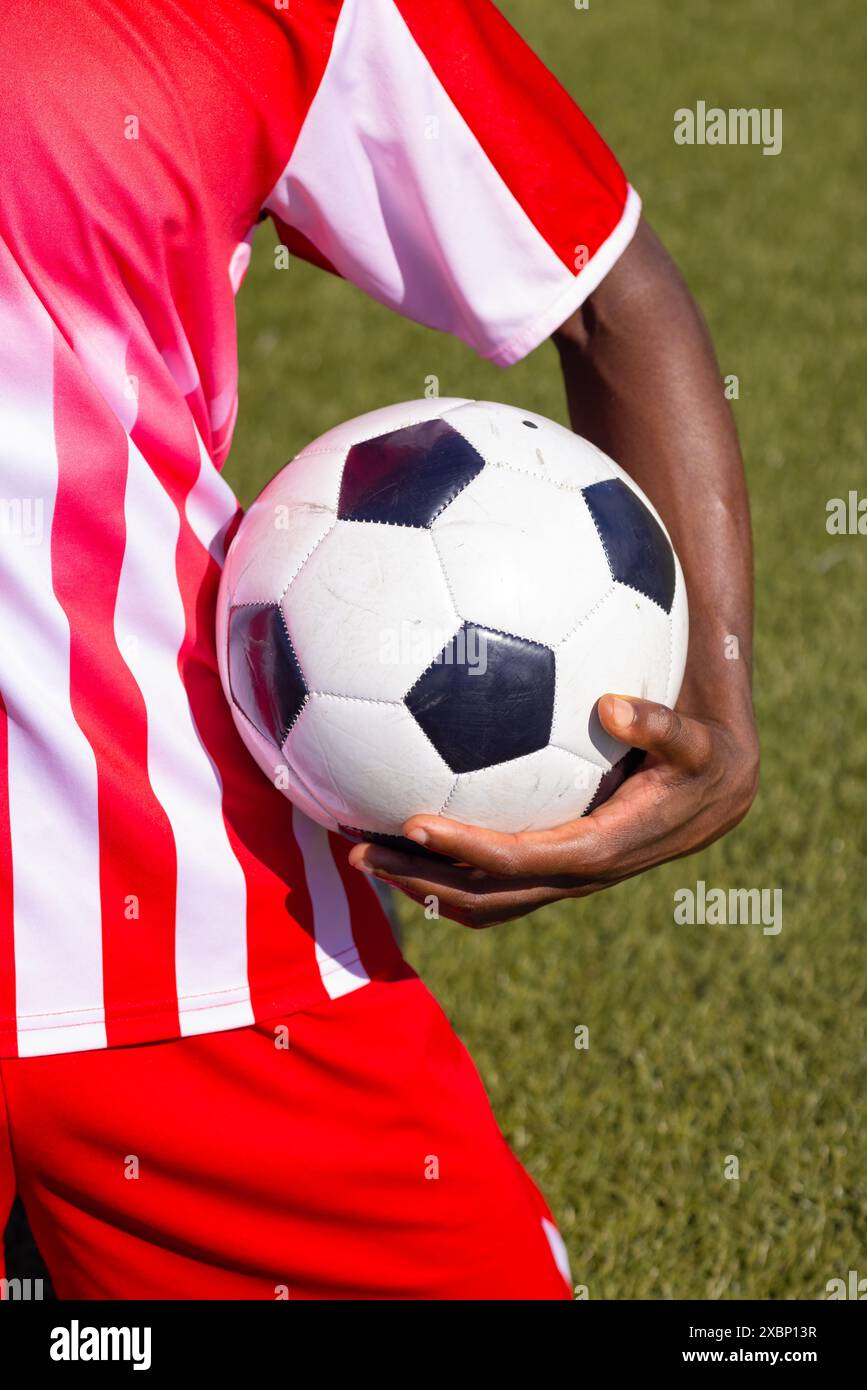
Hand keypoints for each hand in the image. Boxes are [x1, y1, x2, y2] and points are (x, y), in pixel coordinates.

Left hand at [348, 694, 758, 927]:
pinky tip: (407, 830)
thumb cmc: (703, 757)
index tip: (414, 822)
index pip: (519, 859)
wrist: (716, 795)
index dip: (466, 848)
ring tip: (361, 850)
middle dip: (419, 879)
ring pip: (479, 899)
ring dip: (420, 882)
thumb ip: (661, 725)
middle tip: (358, 849)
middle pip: (482, 895)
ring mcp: (557, 877)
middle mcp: (572, 875)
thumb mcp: (696, 740)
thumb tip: (612, 705)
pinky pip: (489, 881)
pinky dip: (444, 868)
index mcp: (600, 850)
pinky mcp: (550, 866)